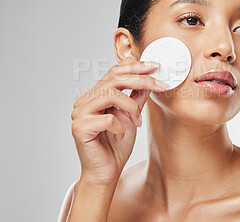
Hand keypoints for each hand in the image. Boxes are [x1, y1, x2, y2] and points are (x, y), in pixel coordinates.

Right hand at [70, 56, 168, 185]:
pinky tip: (121, 136)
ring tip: (137, 122)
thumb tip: (149, 81)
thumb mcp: (131, 117)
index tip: (155, 66)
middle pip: (114, 80)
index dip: (135, 67)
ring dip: (131, 107)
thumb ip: (136, 98)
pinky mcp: (79, 128)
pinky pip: (107, 119)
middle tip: (160, 85)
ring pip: (110, 95)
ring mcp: (79, 113)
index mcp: (95, 96)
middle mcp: (84, 101)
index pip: (114, 73)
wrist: (106, 173)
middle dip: (140, 80)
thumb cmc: (116, 145)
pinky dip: (120, 127)